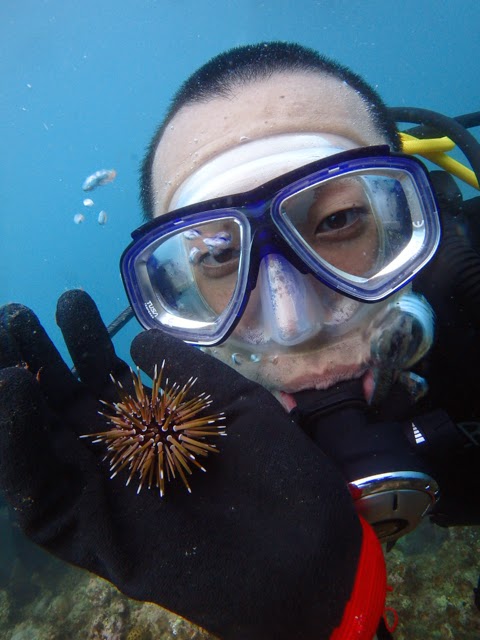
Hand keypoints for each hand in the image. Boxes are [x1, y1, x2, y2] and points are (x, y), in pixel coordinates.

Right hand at [0, 290, 379, 638]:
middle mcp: (120, 457)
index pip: (104, 379)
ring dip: (15, 396)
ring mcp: (102, 496)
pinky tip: (13, 396)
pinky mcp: (92, 536)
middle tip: (16, 317)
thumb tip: (137, 338)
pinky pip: (39, 498)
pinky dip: (17, 449)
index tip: (71, 303)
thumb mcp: (236, 404)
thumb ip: (186, 371)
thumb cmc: (280, 474)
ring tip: (3, 347)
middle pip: (61, 406)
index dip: (84, 341)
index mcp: (155, 428)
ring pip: (39, 444)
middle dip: (37, 360)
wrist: (305, 549)